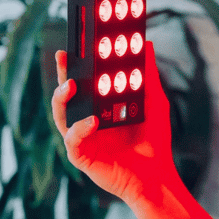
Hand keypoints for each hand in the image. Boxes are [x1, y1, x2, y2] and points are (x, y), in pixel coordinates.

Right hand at [51, 41, 176, 204]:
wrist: (156, 175)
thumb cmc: (154, 141)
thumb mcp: (154, 102)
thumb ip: (148, 75)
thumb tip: (149, 45)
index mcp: (100, 108)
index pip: (84, 82)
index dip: (76, 64)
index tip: (75, 44)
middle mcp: (86, 121)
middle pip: (66, 96)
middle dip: (61, 74)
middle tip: (63, 56)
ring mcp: (83, 139)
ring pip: (61, 116)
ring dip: (62, 99)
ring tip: (71, 85)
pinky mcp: (82, 157)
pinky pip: (73, 141)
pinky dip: (79, 129)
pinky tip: (92, 121)